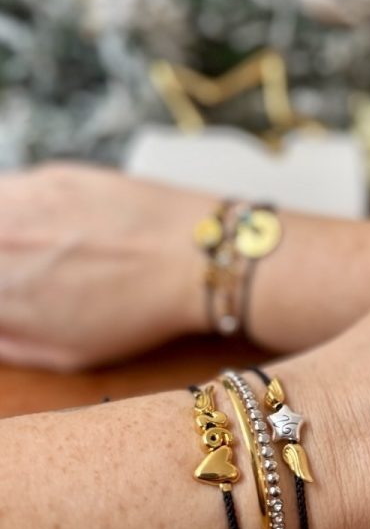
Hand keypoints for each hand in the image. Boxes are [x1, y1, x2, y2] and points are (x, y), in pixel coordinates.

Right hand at [0, 163, 214, 369]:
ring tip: (32, 248)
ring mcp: (23, 203)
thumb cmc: (140, 311)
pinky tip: (44, 224)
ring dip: (8, 234)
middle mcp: (3, 244)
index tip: (11, 293)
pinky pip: (11, 189)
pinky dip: (16, 208)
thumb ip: (10, 343)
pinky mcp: (51, 175)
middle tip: (22, 273)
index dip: (3, 293)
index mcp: (5, 294)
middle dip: (3, 265)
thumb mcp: (69, 353)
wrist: (193, 257)